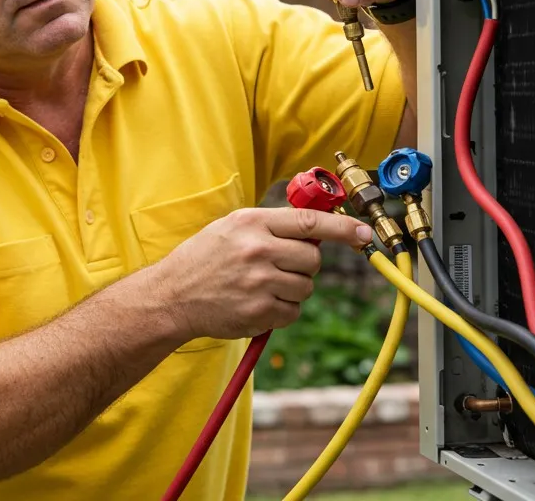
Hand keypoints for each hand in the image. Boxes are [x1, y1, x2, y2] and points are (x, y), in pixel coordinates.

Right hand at [149, 207, 372, 340]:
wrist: (171, 296)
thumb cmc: (203, 259)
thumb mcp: (231, 228)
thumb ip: (271, 225)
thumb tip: (316, 226)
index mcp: (252, 223)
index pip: (310, 222)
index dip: (343, 228)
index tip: (363, 233)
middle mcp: (258, 250)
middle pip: (312, 259)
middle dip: (304, 265)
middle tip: (280, 267)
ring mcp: (259, 282)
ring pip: (305, 287)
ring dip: (292, 289)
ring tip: (261, 286)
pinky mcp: (259, 311)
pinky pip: (292, 312)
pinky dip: (281, 311)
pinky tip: (256, 304)